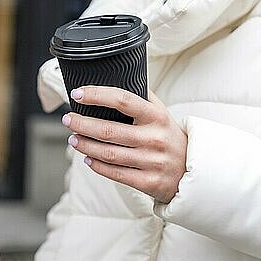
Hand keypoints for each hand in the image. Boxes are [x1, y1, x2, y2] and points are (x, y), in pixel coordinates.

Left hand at [62, 87, 186, 202]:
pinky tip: (87, 158)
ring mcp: (152, 162)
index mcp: (157, 116)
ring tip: (73, 138)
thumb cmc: (169, 137)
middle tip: (68, 119)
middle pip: (108, 130)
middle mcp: (155, 138)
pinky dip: (96, 165)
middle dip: (82, 124)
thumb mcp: (162, 114)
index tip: (77, 94)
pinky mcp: (149, 182)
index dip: (97, 95)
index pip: (123, 100)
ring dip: (85, 145)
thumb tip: (115, 78)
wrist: (193, 171)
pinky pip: (115, 173)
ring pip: (108, 153)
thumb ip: (141, 98)